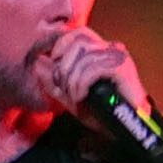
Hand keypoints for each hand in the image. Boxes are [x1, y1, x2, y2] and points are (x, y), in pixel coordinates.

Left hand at [24, 24, 153, 122]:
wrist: (123, 129)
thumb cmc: (99, 112)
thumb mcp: (69, 95)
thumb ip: (53, 80)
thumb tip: (38, 61)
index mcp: (100, 50)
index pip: (78, 33)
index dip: (61, 43)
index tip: (52, 60)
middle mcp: (111, 49)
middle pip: (78, 42)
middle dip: (64, 66)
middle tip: (62, 86)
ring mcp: (119, 58)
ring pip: (84, 57)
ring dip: (72, 79)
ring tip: (73, 96)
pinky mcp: (123, 69)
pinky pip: (94, 69)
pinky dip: (82, 84)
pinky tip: (81, 97)